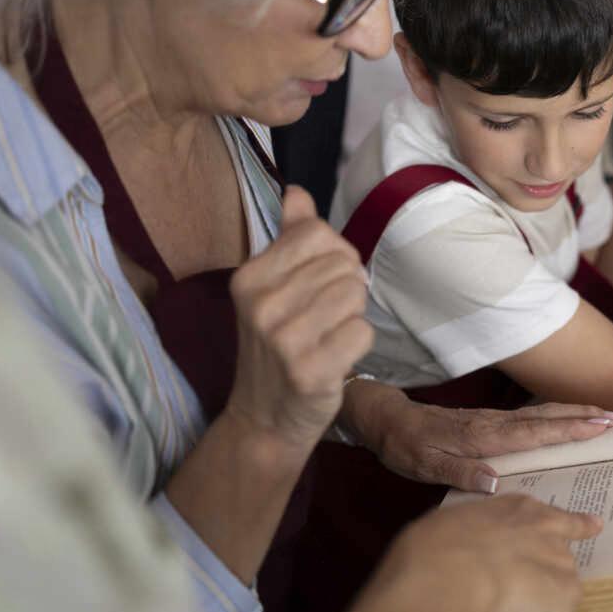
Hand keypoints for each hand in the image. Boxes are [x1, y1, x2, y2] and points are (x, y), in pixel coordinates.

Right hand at [225, 185, 372, 455]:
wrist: (263, 419)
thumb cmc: (275, 347)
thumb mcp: (270, 290)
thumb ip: (288, 238)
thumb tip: (297, 192)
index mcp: (250, 277)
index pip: (318, 234)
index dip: (336, 255)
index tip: (322, 282)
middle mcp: (261, 305)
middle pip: (343, 264)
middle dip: (347, 288)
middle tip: (326, 317)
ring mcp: (283, 340)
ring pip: (355, 294)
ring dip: (353, 315)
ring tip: (329, 335)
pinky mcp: (310, 371)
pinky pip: (362, 331)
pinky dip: (358, 344)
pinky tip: (335, 358)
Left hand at [341, 378, 612, 492]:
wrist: (389, 421)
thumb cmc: (407, 448)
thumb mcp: (425, 466)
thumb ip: (461, 472)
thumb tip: (496, 482)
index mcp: (484, 437)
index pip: (536, 432)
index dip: (570, 429)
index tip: (601, 426)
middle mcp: (495, 424)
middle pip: (548, 417)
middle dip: (585, 416)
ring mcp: (495, 420)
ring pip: (543, 413)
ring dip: (576, 412)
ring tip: (606, 414)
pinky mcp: (491, 420)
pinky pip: (532, 416)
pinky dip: (557, 415)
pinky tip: (569, 418)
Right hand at [379, 495, 601, 611]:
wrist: (452, 569)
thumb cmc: (438, 545)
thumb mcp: (453, 526)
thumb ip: (474, 534)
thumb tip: (466, 548)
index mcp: (518, 508)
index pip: (553, 515)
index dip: (574, 524)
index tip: (592, 526)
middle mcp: (546, 528)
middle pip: (560, 554)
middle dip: (540, 577)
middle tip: (516, 592)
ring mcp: (560, 561)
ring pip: (551, 594)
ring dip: (525, 607)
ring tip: (486, 610)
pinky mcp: (566, 595)